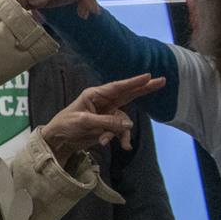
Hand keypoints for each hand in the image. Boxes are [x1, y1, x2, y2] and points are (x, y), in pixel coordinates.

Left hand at [42, 74, 160, 161]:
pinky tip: (105, 143)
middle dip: (144, 89)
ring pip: (124, 121)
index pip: (117, 87)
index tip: (148, 76)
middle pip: (128, 95)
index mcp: (94, 95)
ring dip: (120, 132)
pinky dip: (116, 138)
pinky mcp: (108, 126)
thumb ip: (107, 122)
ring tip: (108, 141)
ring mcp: (107, 114)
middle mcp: (103, 102)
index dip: (133, 82)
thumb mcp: (84, 122)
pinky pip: (119, 131)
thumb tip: (129, 125)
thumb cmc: (66, 124)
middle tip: (161, 81)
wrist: (59, 140)